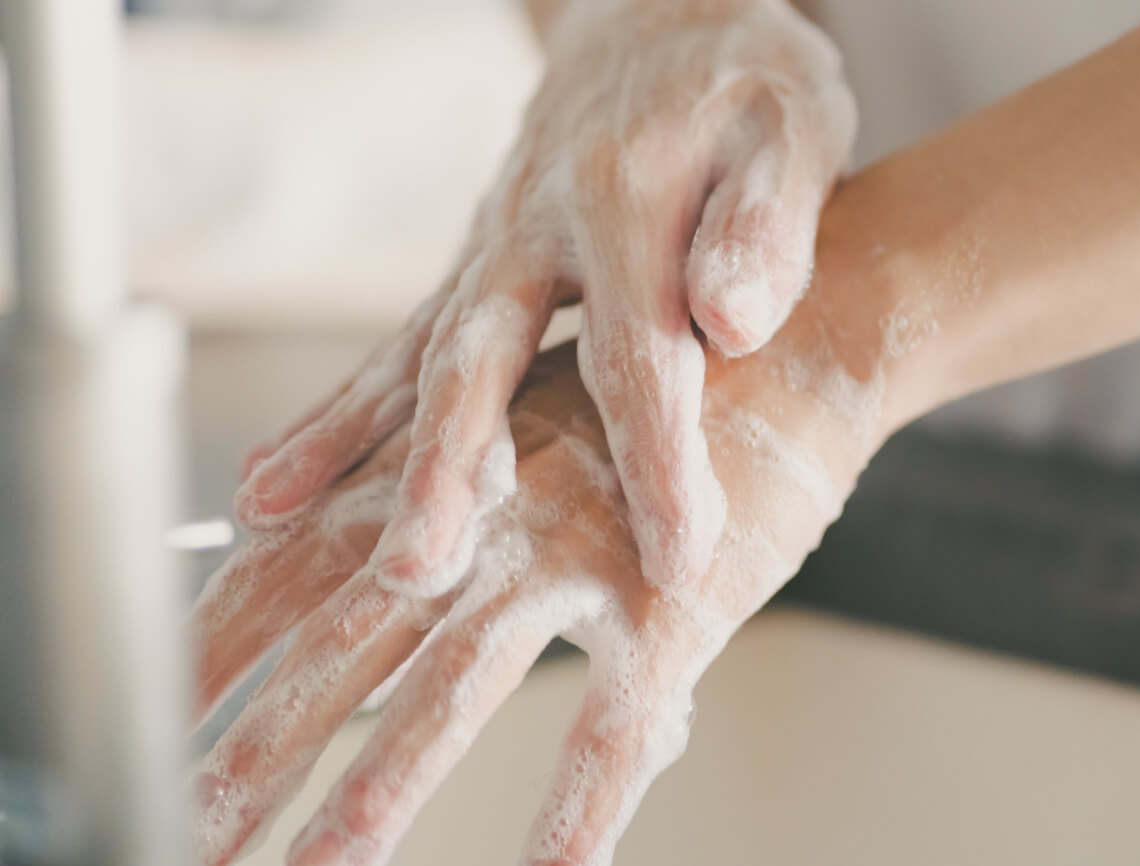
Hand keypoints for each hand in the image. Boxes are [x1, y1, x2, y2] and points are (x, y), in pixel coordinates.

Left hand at [192, 314, 884, 864]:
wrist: (795, 331)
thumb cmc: (660, 378)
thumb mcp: (524, 413)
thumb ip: (438, 480)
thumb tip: (344, 526)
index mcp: (447, 469)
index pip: (294, 566)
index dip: (215, 647)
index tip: (157, 719)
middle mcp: (492, 513)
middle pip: (346, 645)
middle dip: (263, 744)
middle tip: (194, 827)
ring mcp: (580, 556)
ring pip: (458, 689)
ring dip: (385, 789)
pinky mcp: (676, 600)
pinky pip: (622, 725)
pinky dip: (584, 805)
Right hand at [233, 0, 856, 593]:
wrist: (665, 24)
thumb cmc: (743, 85)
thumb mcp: (791, 126)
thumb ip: (768, 224)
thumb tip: (733, 323)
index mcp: (627, 199)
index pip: (640, 355)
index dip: (657, 465)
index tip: (674, 560)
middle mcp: (536, 226)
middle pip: (483, 358)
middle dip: (449, 468)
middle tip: (417, 567)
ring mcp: (491, 248)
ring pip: (413, 356)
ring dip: (358, 448)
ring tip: (279, 525)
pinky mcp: (472, 270)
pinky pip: (395, 348)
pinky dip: (336, 416)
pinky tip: (278, 480)